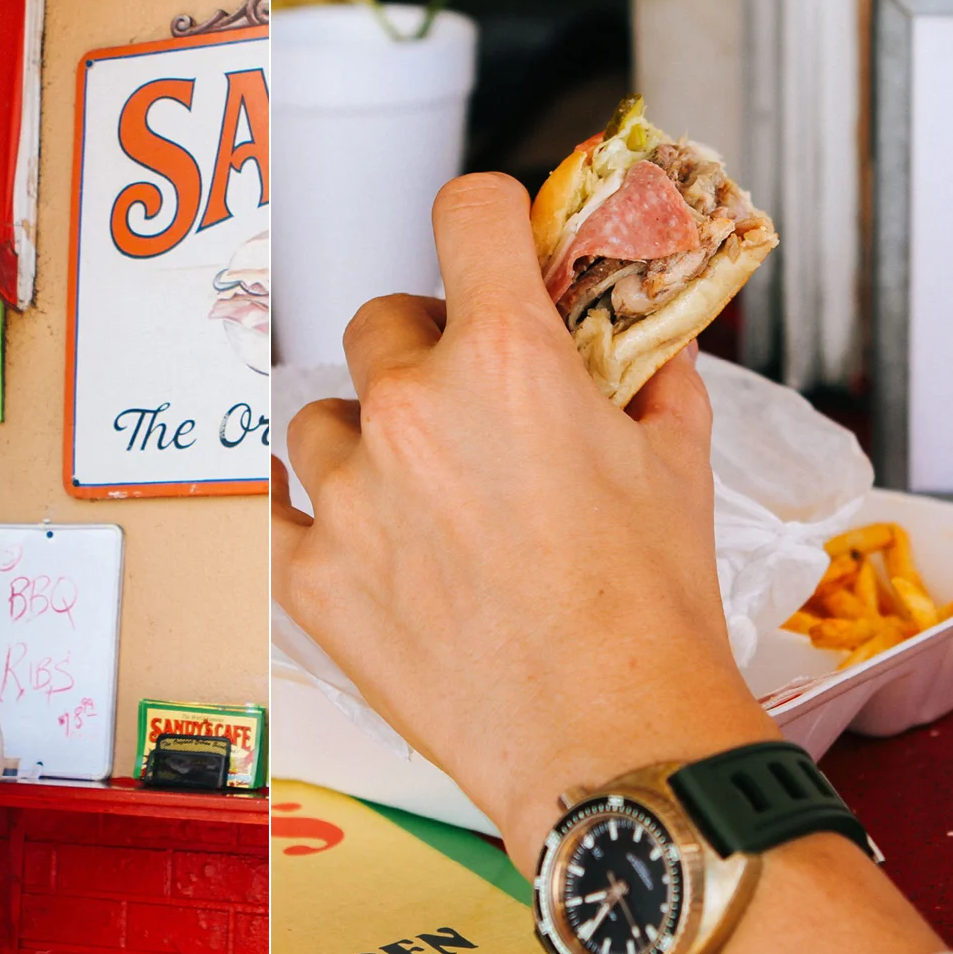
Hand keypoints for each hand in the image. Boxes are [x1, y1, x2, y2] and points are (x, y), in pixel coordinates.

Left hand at [272, 172, 775, 874]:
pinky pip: (274, 506)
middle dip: (423, 346)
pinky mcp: (311, 575)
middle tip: (463, 402)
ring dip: (363, 436)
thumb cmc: (652, 613)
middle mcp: (411, 411)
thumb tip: (644, 332)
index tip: (489, 241)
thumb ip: (649, 371)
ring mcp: (348, 495)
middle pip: (381, 320)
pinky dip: (305, 509)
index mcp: (505, 360)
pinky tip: (346, 526)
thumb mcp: (679, 463)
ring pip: (321, 415)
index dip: (485, 219)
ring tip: (416, 494)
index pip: (464, 214)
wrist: (611, 740)